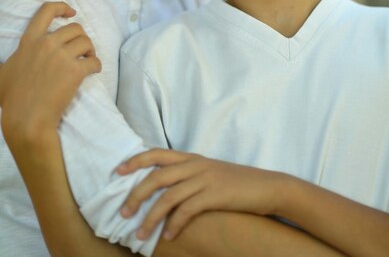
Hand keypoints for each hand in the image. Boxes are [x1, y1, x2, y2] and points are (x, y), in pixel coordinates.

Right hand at [1, 2, 100, 145]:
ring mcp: (62, 57)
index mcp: (30, 41)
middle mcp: (47, 44)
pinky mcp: (75, 71)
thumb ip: (9, 61)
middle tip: (81, 50)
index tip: (71, 12)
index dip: (62, 7)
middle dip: (81, 37)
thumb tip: (11, 61)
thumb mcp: (3, 73)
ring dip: (90, 50)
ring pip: (87, 42)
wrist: (26, 119)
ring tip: (87, 60)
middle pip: (75, 28)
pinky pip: (94, 61)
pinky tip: (92, 71)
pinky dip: (96, 65)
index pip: (46, 11)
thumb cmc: (12, 99)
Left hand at [116, 148, 281, 240]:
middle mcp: (196, 165)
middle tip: (123, 213)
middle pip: (157, 176)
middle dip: (136, 194)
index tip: (118, 171)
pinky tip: (168, 236)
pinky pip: (187, 210)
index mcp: (192, 158)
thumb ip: (189, 177)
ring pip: (168, 196)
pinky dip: (174, 224)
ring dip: (151, 217)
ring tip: (140, 235)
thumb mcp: (210, 174)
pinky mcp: (215, 195)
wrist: (267, 186)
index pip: (158, 154)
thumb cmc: (236, 183)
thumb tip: (164, 191)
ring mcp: (205, 179)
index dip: (136, 160)